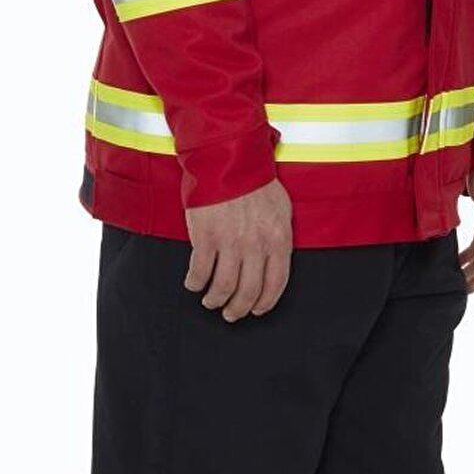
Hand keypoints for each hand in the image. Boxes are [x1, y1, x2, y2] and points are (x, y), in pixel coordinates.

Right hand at [184, 177, 293, 320]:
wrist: (227, 160)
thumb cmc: (254, 181)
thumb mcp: (281, 208)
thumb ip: (279, 236)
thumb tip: (275, 259)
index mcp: (278, 239)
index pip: (276, 284)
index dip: (265, 303)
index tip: (256, 310)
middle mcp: (256, 245)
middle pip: (248, 292)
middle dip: (238, 309)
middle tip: (230, 313)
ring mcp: (230, 243)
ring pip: (223, 287)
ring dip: (215, 300)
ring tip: (210, 301)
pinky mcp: (205, 237)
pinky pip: (200, 272)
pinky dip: (195, 283)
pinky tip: (193, 283)